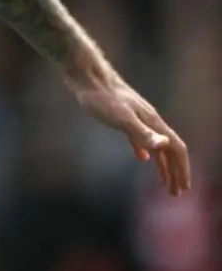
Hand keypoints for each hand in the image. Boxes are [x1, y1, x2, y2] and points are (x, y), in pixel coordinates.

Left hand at [70, 77, 191, 195]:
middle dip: (175, 173)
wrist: (87, 76)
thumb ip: (141, 133)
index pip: (176, 149)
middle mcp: (150, 121)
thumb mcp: (121, 118)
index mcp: (153, 123)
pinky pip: (140, 138)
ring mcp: (137, 118)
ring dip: (162, 166)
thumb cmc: (102, 97)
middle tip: (176, 193)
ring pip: (156, 146)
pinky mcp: (123, 117)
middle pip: (170, 150)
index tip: (183, 189)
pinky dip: (144, 150)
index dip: (182, 170)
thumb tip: (163, 145)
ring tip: (164, 183)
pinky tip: (141, 158)